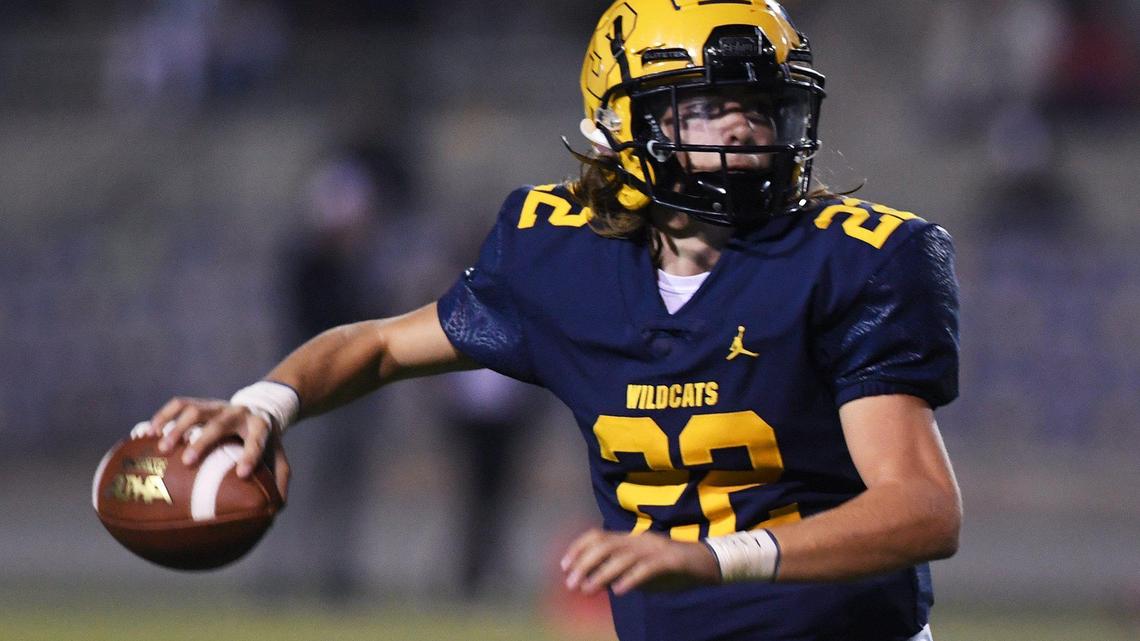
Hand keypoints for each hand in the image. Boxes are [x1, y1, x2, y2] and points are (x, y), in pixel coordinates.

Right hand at [145, 397, 290, 500]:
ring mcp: (216, 406)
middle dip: (203, 440)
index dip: (250, 456)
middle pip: (219, 423)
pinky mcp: (200, 403)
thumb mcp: (278, 458)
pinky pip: (178, 405)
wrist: (259, 407)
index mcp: (259, 426)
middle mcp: (237, 413)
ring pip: (195, 410)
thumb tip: (274, 511)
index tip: (241, 474)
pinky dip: (161, 417)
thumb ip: (278, 481)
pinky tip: (145, 433)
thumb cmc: (265, 442)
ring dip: (176, 426)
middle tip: (188, 460)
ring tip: (160, 447)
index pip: (257, 440)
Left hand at [560, 528, 720, 595]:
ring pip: (622, 557)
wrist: (706, 564)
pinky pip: (647, 569)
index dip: (578, 549)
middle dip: (584, 563)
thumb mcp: (639, 571)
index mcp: (631, 539)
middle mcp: (639, 540)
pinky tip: (619, 590)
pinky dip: (630, 579)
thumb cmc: (670, 569)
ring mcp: (655, 549)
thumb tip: (591, 583)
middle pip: (605, 544)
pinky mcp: (670, 561)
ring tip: (587, 590)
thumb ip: (618, 574)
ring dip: (601, 573)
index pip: (597, 536)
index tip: (564, 566)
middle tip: (571, 584)